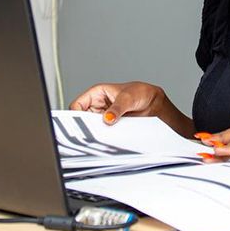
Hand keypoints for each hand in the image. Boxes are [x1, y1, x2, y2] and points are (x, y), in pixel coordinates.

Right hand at [69, 82, 193, 136]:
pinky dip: (104, 136)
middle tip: (92, 132)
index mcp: (96, 94)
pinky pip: (102, 133)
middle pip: (82, 118)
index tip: (80, 124)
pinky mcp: (110, 127)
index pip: (77, 105)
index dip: (76, 115)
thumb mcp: (127, 98)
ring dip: (96, 132)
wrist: (153, 104)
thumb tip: (107, 118)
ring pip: (92, 127)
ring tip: (104, 134)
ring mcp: (103, 117)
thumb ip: (117, 109)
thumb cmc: (140, 93)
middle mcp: (97, 106)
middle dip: (86, 126)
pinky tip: (110, 137)